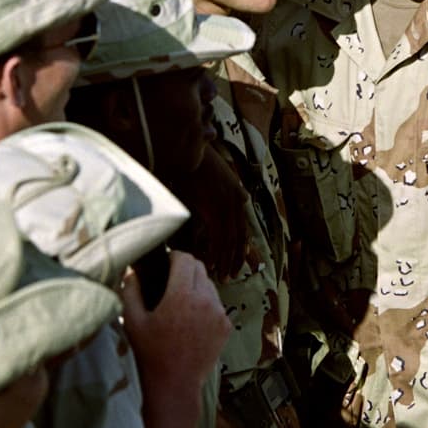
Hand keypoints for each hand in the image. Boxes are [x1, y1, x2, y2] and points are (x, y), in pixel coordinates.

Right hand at [121, 251, 232, 427]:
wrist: (175, 385)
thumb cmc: (150, 354)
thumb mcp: (132, 321)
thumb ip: (130, 290)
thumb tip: (133, 271)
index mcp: (181, 296)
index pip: (185, 258)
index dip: (174, 256)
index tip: (166, 262)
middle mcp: (205, 300)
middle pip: (199, 268)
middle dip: (185, 269)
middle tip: (171, 280)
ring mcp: (219, 313)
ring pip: (209, 285)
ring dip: (196, 286)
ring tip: (181, 302)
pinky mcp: (226, 325)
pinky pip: (217, 303)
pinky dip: (206, 304)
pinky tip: (191, 319)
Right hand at [184, 142, 250, 280]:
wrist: (184, 152)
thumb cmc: (194, 165)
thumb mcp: (219, 177)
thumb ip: (229, 190)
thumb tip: (241, 198)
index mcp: (238, 194)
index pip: (242, 227)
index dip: (240, 246)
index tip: (237, 262)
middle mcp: (237, 200)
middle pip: (240, 236)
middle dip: (235, 258)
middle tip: (230, 275)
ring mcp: (228, 204)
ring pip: (231, 239)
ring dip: (226, 259)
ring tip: (223, 275)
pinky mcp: (216, 207)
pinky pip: (220, 236)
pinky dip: (217, 252)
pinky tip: (213, 264)